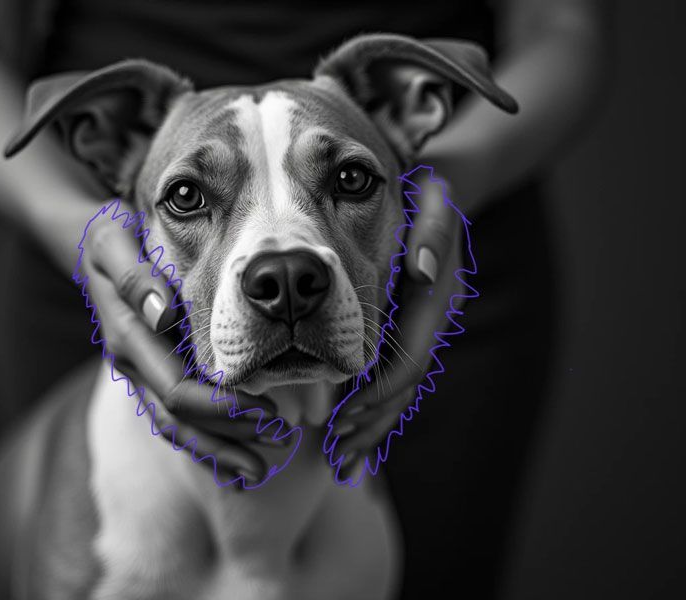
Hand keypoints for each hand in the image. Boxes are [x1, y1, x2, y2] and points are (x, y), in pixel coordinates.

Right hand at [76, 200, 290, 483]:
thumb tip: (162, 314)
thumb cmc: (111, 238)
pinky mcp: (150, 374)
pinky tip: (235, 458)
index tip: (267, 411)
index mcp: (127, 336)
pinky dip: (205, 441)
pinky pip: (174, 418)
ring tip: (261, 468)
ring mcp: (140, 374)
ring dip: (219, 448)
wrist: (95, 247)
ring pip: (175, 427)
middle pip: (180, 417)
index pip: (176, 387)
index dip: (222, 406)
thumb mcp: (112, 240)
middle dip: (229, 434)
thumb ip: (133, 275)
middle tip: (279, 439)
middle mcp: (132, 364)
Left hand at [326, 172, 467, 482]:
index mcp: (434, 301)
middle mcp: (430, 323)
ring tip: (341, 459)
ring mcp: (421, 331)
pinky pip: (392, 379)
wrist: (436, 198)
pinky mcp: (407, 333)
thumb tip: (425, 270)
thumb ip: (436, 232)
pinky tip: (350, 435)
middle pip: (403, 388)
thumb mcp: (436, 203)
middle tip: (336, 453)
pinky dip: (372, 411)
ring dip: (371, 428)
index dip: (378, 391)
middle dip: (370, 423)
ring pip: (399, 391)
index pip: (409, 359)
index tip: (343, 415)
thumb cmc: (427, 200)